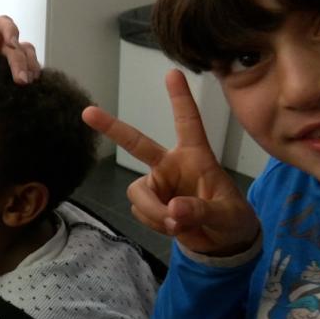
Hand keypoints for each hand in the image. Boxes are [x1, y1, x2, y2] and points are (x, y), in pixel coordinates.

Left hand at [0, 15, 39, 85]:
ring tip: (29, 83)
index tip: (12, 44)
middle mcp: (2, 43)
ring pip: (28, 53)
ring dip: (31, 67)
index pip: (3, 23)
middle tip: (21, 80)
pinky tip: (33, 84)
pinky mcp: (18, 69)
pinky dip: (33, 74)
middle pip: (17, 45)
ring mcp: (11, 55)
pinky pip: (31, 67)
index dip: (10, 30)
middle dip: (20, 61)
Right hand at [81, 69, 259, 255]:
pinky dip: (154, 222)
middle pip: (137, 143)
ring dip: (152, 211)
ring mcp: (158, 185)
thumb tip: (173, 210)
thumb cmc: (232, 220)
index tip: (172, 72)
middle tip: (87, 112)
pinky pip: (140, 211)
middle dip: (112, 127)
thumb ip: (202, 211)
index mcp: (196, 156)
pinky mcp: (149, 205)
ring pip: (138, 192)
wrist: (222, 245)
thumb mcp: (228, 216)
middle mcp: (170, 166)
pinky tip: (172, 227)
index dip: (180, 98)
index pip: (188, 122)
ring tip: (176, 224)